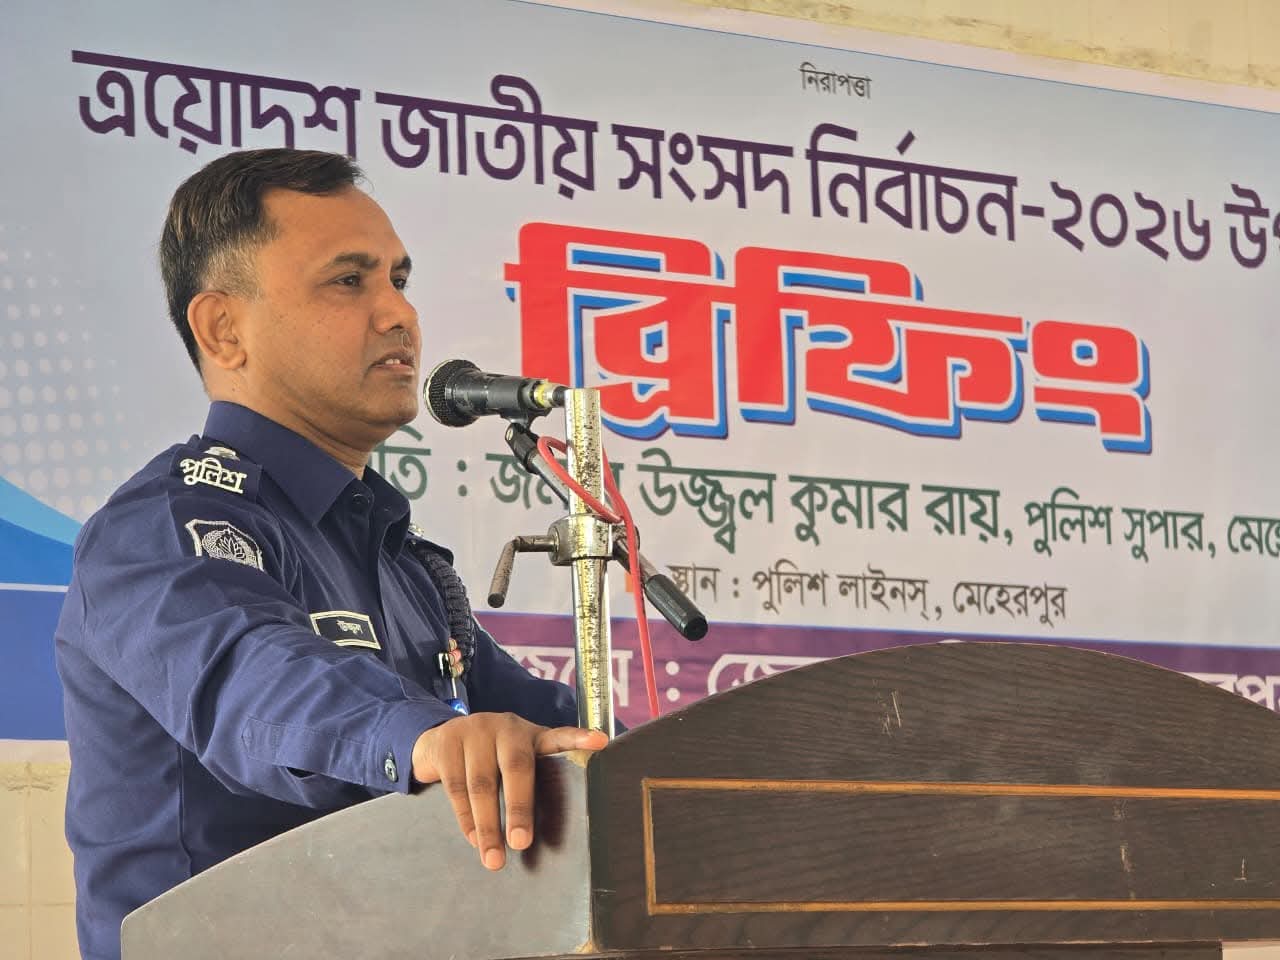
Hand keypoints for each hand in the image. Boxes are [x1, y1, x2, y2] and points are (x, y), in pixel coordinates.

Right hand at [410, 712, 606, 869]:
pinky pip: (456, 786)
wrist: (440, 739)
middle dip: (519, 809)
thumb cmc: (490, 759)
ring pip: (481, 783)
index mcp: (531, 735)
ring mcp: (475, 731)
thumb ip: (534, 782)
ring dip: (487, 826)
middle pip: (517, 768)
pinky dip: (465, 817)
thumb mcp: (515, 761)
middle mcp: (506, 728)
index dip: (578, 738)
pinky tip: (473, 839)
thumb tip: (556, 834)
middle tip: (522, 844)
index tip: (600, 742)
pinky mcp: (447, 742)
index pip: (559, 736)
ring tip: (494, 859)